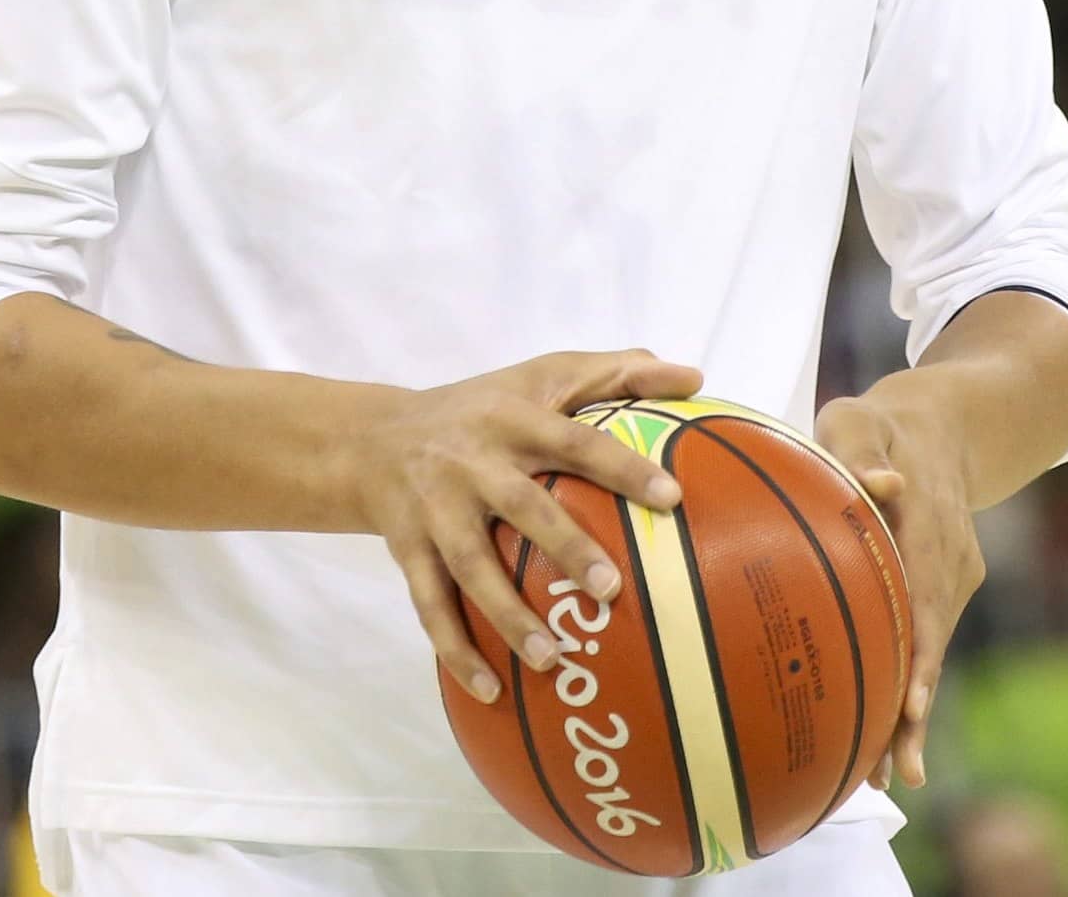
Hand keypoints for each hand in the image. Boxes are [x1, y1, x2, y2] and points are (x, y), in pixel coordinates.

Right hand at [348, 349, 701, 704]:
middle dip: (565, 547)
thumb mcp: (542, 375)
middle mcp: (471, 462)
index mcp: (512, 418)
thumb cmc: (483, 408)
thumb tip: (695, 377)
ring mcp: (434, 509)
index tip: (671, 500)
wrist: (372, 439)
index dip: (621, 467)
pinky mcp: (406, 550)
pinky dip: (456, 651)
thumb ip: (617, 374)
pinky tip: (491, 693)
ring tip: (551, 660)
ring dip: (507, 615)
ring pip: (470, 565)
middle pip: (520, 504)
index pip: (574, 440)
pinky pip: (430, 606)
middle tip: (612, 591)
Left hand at [816, 385, 980, 790]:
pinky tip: (891, 739)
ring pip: (933, 651)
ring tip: (887, 778)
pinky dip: (914, 687)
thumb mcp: (860, 419)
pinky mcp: (950, 588)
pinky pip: (929, 641)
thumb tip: (882, 486)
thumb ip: (860, 449)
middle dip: (916, 709)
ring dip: (913, 712)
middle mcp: (950, 557)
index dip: (919, 648)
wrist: (943, 424)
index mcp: (927, 518)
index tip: (911, 698)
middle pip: (932, 641)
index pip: (925, 590)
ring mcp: (956, 576)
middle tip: (894, 771)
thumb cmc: (881, 423)